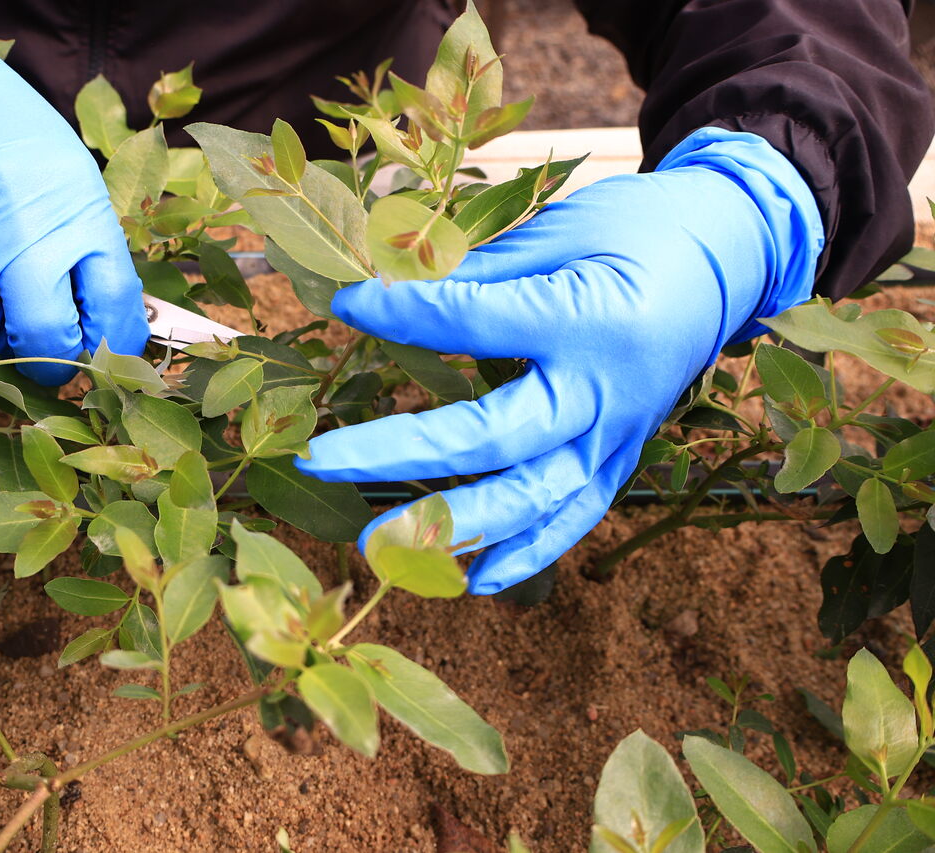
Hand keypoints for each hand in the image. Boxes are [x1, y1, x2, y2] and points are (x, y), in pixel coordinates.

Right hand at [0, 0, 147, 384]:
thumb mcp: (60, 171)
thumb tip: (104, 319)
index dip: (112, 344)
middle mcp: (21, 224)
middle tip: (40, 353)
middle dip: (47, 360)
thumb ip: (81, 242)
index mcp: (75, 205)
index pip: (115, 303)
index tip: (102, 354)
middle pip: (46, 335)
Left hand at [297, 129, 822, 592]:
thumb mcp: (562, 229)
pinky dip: (527, 554)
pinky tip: (473, 582)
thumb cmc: (640, 228)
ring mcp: (616, 434)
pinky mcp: (622, 455)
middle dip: (396, 450)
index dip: (402, 313)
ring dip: (450, 526)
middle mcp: (603, 391)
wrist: (732, 254)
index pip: (472, 322)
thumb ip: (480, 270)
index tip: (348, 304)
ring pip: (528, 497)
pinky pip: (573, 516)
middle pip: (487, 436)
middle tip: (319, 457)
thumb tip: (392, 286)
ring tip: (377, 543)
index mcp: (587, 317)